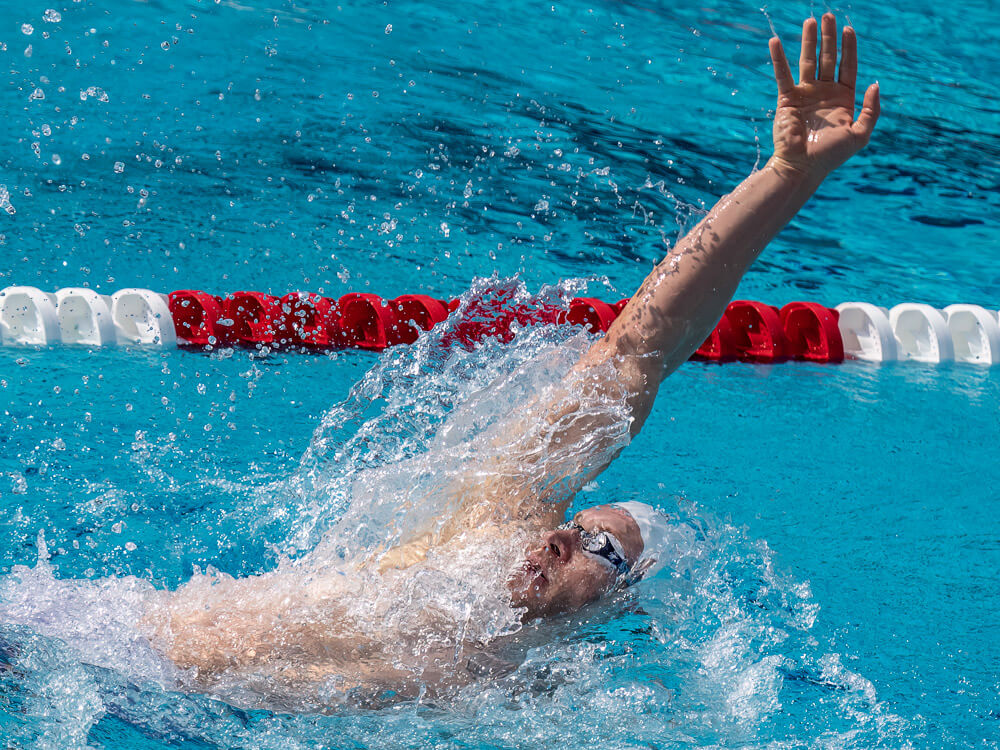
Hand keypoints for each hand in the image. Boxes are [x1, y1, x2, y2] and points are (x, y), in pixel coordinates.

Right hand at [767, 13, 879, 180]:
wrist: (801, 167)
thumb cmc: (830, 156)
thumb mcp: (860, 135)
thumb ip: (871, 110)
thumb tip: (875, 83)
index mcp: (843, 99)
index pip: (848, 66)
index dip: (848, 47)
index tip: (848, 29)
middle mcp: (824, 93)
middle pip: (828, 58)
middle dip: (828, 37)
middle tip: (827, 16)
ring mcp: (805, 95)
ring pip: (807, 62)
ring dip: (808, 41)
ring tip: (810, 20)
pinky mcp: (786, 100)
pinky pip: (782, 75)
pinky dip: (779, 59)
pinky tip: (775, 42)